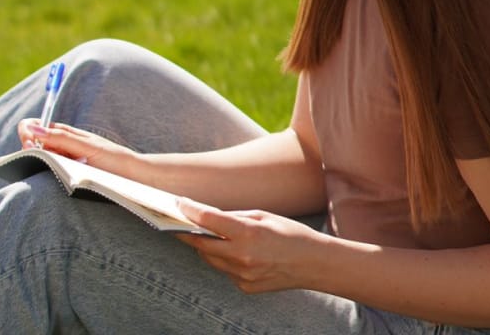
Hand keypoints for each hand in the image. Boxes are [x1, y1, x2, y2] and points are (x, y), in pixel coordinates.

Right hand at [17, 119, 138, 176]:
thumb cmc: (111, 157)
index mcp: (63, 132)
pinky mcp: (68, 174)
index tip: (29, 143)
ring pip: (41, 158)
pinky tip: (58, 176)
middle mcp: (61, 144)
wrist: (130, 176)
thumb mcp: (85, 145)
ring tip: (59, 167)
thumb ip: (60, 137)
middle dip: (30, 148)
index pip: (34, 126)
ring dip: (41, 161)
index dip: (27, 132)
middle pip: (33, 143)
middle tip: (41, 157)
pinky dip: (49, 172)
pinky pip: (51, 171)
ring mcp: (64, 159)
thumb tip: (32, 128)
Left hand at [175, 197, 327, 293]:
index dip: (190, 210)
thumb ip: (234, 217)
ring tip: (198, 233)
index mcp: (247, 234)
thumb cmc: (290, 234)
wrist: (314, 264)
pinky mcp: (246, 287)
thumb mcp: (262, 215)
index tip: (179, 203)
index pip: (208, 220)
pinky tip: (228, 250)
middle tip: (175, 221)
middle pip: (202, 244)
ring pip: (211, 260)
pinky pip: (225, 271)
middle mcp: (242, 257)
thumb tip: (210, 217)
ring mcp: (243, 276)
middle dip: (186, 232)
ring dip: (204, 247)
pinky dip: (223, 260)